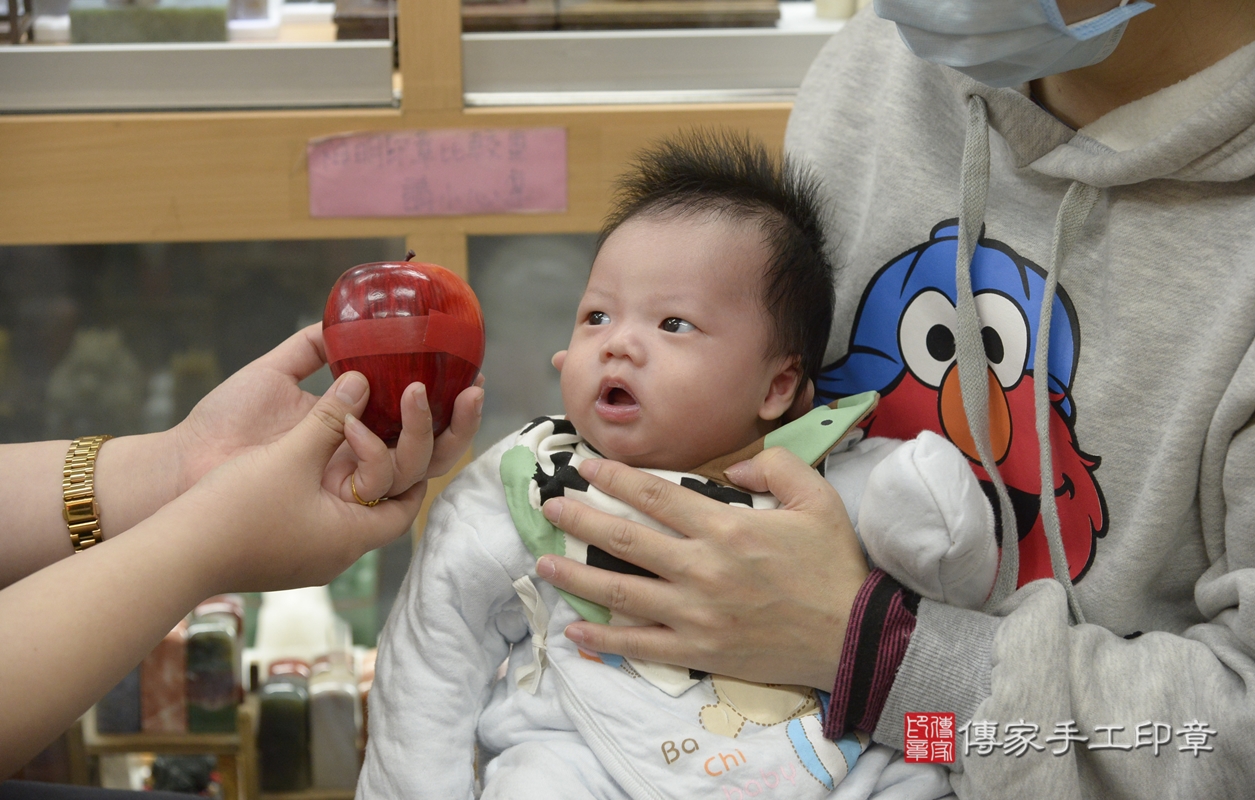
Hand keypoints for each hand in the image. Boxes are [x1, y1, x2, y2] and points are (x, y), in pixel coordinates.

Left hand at [172, 324, 482, 502]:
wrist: (185, 463)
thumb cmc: (224, 421)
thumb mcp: (275, 371)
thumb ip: (312, 348)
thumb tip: (345, 320)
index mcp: (353, 430)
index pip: (415, 423)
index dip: (446, 403)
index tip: (466, 372)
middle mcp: (360, 463)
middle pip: (431, 452)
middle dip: (459, 423)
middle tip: (473, 389)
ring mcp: (350, 489)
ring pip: (415, 473)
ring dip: (426, 434)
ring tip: (419, 394)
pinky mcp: (334, 510)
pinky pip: (380, 494)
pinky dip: (384, 458)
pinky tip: (373, 426)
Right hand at [172, 371, 431, 592]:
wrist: (171, 557)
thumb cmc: (235, 511)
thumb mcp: (290, 456)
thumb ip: (330, 418)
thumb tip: (362, 381)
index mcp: (352, 535)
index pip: (407, 503)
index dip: (417, 465)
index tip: (412, 427)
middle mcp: (337, 553)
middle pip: (382, 504)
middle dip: (389, 460)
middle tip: (389, 423)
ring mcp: (308, 556)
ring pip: (348, 508)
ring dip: (353, 470)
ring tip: (354, 431)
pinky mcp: (282, 551)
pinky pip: (319, 515)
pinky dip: (326, 484)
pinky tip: (314, 455)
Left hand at [536, 447, 868, 689]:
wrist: (852, 636)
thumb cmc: (833, 565)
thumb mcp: (817, 498)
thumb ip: (774, 466)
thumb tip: (731, 465)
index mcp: (726, 527)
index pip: (656, 496)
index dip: (615, 478)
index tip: (584, 467)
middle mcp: (702, 568)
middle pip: (626, 539)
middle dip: (580, 520)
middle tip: (548, 508)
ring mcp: (695, 613)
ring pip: (621, 592)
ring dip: (577, 576)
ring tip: (543, 563)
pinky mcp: (698, 650)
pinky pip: (640, 645)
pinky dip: (604, 639)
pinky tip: (575, 630)